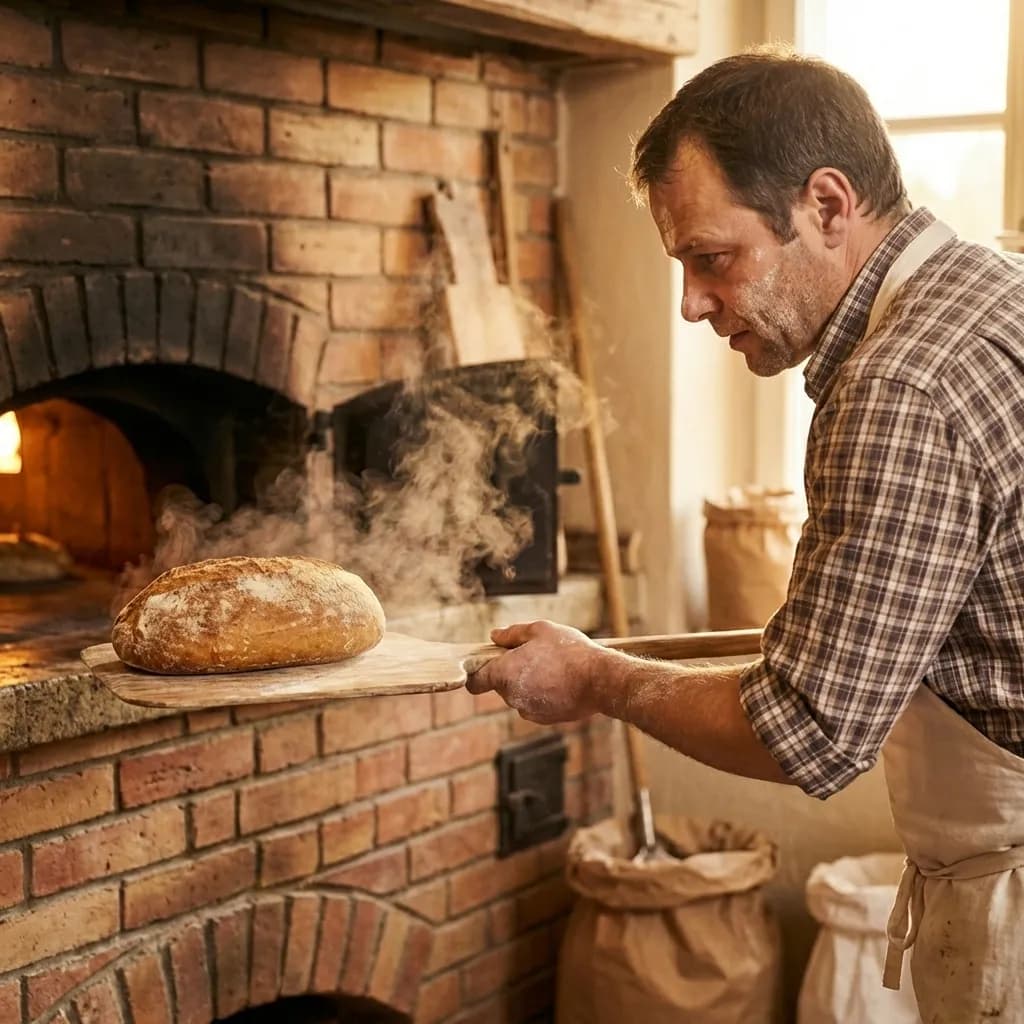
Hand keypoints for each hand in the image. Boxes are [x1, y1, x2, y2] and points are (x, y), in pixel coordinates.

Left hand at [465, 619, 610, 723]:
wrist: (599, 680)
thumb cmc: (569, 651)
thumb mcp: (539, 630)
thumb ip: (512, 634)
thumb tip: (494, 636)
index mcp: (505, 673)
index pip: (474, 681)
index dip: (476, 671)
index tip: (486, 662)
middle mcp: (512, 697)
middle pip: (500, 684)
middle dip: (511, 671)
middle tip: (533, 655)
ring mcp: (528, 711)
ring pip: (518, 694)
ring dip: (527, 682)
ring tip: (552, 667)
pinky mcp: (544, 719)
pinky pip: (534, 704)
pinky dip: (541, 694)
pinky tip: (560, 681)